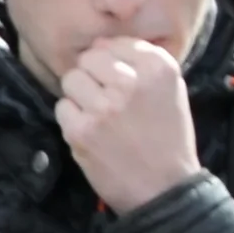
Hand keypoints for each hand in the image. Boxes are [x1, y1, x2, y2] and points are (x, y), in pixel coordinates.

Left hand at [54, 38, 200, 214]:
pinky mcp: (82, 129)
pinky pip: (62, 108)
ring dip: (80, 97)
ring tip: (98, 116)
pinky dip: (73, 120)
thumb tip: (98, 44)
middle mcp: (131, 81)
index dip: (112, 62)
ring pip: (71, 80)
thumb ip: (141, 64)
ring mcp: (104, 105)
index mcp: (159, 68)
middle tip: (106, 100)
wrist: (165, 188)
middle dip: (93, 77)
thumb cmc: (169, 139)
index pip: (115, 44)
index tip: (119, 82)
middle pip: (89, 59)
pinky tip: (92, 133)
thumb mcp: (171, 92)